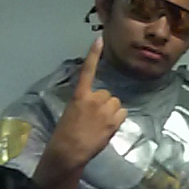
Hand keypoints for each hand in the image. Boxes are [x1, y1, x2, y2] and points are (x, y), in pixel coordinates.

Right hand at [45, 37, 127, 170]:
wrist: (69, 150)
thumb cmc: (66, 133)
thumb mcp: (71, 112)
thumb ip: (85, 104)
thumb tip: (96, 106)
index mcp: (79, 95)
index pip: (88, 70)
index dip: (94, 54)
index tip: (100, 39)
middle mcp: (93, 98)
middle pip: (107, 94)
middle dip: (104, 104)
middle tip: (94, 118)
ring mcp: (104, 109)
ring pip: (116, 103)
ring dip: (112, 111)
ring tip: (101, 124)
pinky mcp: (113, 121)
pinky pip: (122, 113)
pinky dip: (118, 119)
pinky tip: (108, 127)